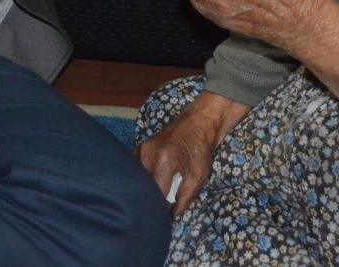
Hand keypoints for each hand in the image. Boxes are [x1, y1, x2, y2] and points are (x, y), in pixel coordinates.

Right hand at [137, 90, 248, 215]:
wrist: (199, 122)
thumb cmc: (201, 148)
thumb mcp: (198, 177)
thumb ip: (184, 199)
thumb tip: (172, 216)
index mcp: (163, 161)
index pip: (155, 195)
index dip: (160, 209)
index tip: (166, 216)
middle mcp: (147, 154)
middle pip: (144, 187)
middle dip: (152, 199)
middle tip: (163, 208)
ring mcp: (141, 149)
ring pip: (138, 179)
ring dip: (147, 189)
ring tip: (160, 194)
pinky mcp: (140, 147)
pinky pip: (137, 169)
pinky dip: (144, 178)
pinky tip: (153, 183)